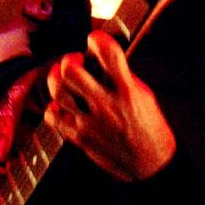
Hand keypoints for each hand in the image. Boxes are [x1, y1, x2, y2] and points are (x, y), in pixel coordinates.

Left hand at [45, 30, 176, 180]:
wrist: (151, 165)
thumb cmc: (151, 132)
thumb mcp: (145, 97)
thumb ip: (124, 78)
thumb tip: (105, 62)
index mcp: (128, 92)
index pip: (108, 53)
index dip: (97, 39)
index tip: (95, 41)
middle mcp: (107, 105)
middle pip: (71, 71)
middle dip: (70, 61)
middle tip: (75, 63)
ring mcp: (90, 123)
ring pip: (57, 91)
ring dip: (57, 80)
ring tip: (64, 81)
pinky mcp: (80, 138)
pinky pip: (53, 117)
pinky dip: (54, 107)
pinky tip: (62, 106)